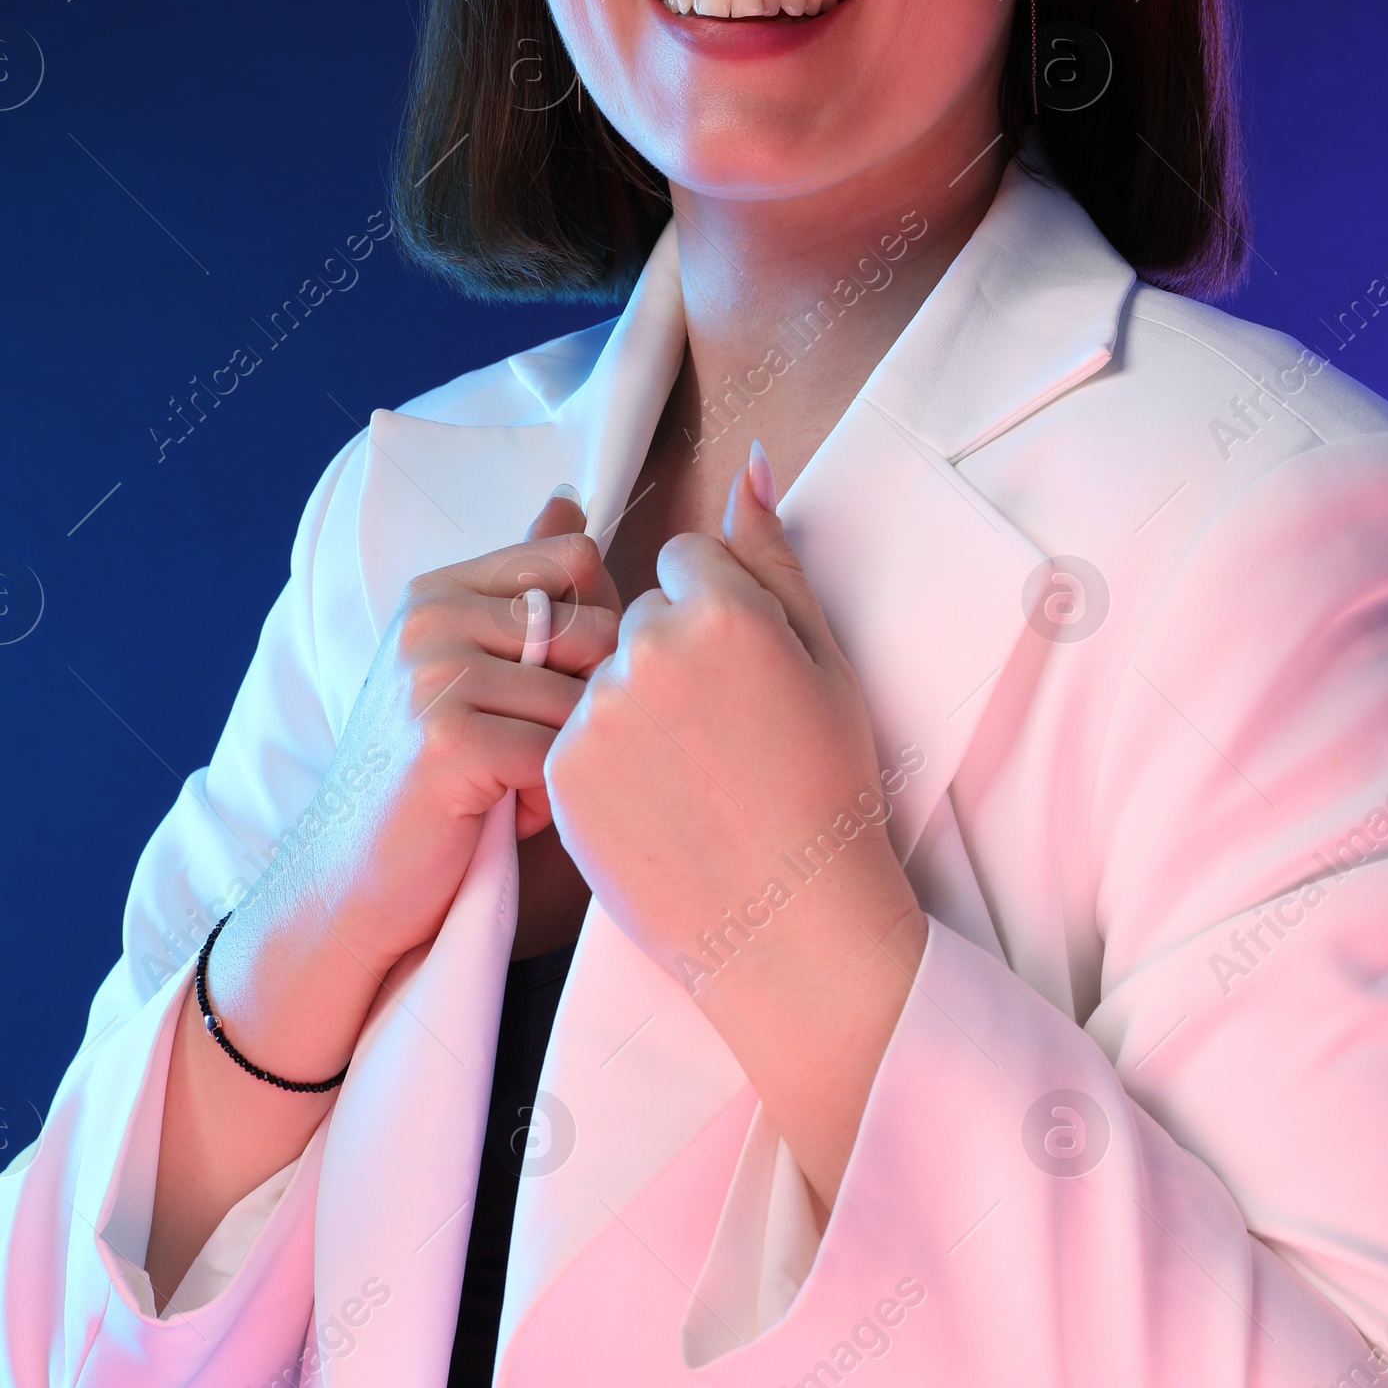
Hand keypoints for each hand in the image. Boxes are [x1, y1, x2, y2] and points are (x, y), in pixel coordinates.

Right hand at [251, 491, 619, 974]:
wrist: (347, 884)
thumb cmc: (428, 782)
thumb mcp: (471, 669)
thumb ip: (525, 589)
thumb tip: (570, 500)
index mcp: (440, 590)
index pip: (574, 558)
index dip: (597, 627)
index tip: (553, 684)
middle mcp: (431, 617)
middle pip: (594, 629)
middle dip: (586, 704)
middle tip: (524, 751)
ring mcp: (432, 675)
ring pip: (582, 701)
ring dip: (564, 761)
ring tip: (506, 787)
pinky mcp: (447, 740)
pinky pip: (557, 756)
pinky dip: (544, 801)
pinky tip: (496, 816)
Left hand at [543, 447, 925, 1205]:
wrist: (791, 923)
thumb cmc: (828, 789)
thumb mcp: (825, 661)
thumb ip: (775, 556)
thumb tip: (751, 464)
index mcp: (724, 610)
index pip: (686, 561)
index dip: (716, 615)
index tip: (740, 677)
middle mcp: (650, 648)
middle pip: (639, 616)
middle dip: (669, 656)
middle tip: (720, 735)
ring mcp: (598, 713)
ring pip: (601, 676)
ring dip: (631, 708)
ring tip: (689, 777)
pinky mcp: (560, 772)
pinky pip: (571, 732)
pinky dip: (602, 761)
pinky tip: (654, 804)